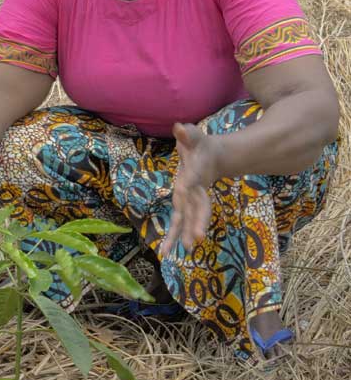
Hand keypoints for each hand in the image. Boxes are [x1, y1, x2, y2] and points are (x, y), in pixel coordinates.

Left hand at [159, 121, 220, 257]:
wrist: (213, 157)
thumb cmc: (200, 145)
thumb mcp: (194, 135)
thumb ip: (187, 133)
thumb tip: (179, 127)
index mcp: (197, 172)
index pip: (192, 178)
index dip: (189, 183)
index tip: (184, 189)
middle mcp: (196, 190)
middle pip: (198, 207)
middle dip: (197, 222)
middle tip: (197, 238)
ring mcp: (191, 200)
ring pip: (189, 220)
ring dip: (186, 235)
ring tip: (184, 251)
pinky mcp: (184, 205)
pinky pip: (178, 223)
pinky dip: (173, 237)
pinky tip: (166, 252)